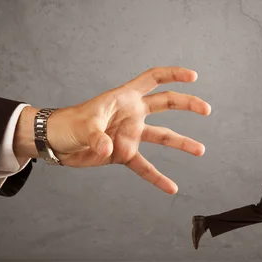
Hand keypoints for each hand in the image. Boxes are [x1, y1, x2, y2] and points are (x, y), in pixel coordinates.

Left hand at [14, 66, 210, 194]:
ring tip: (200, 150)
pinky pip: (145, 167)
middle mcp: (132, 114)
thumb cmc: (67, 124)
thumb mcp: (82, 126)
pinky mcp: (124, 153)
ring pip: (163, 136)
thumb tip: (109, 149)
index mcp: (124, 98)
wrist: (55, 142)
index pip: (153, 79)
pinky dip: (157, 178)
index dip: (173, 74)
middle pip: (166, 103)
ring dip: (182, 143)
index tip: (193, 77)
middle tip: (206, 109)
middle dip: (187, 104)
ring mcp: (130, 134)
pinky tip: (171, 187)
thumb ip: (97, 136)